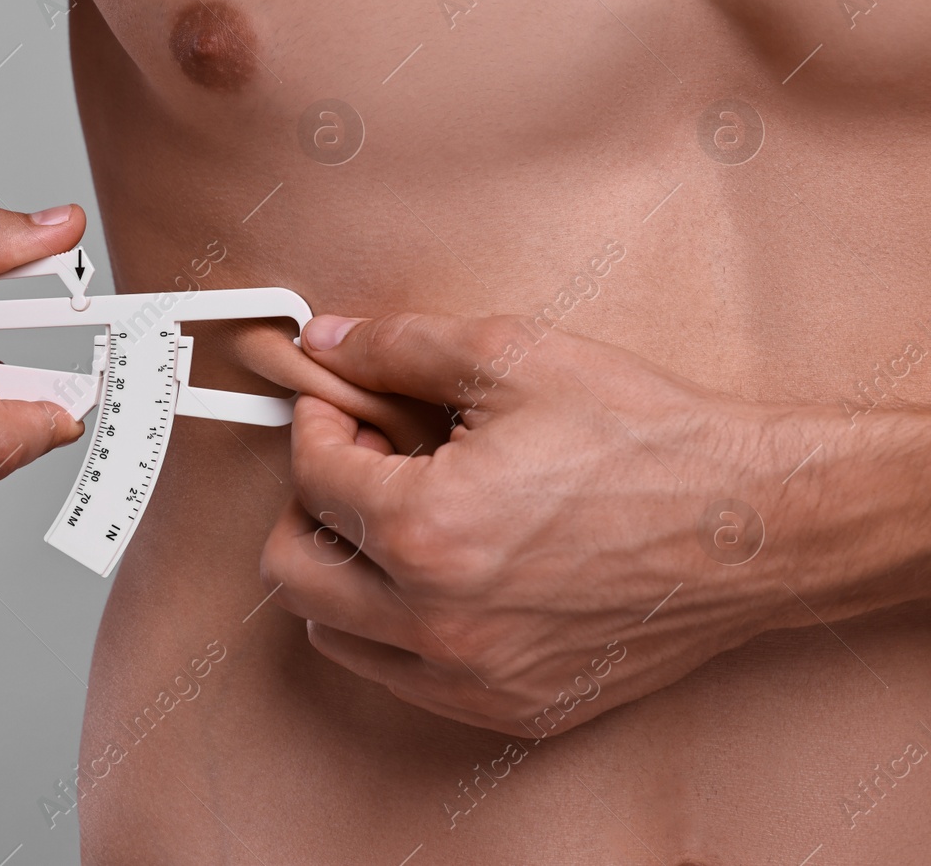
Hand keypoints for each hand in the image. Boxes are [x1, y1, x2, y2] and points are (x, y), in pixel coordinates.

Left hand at [263, 311, 803, 734]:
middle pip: (293, 569)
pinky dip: (393, 626)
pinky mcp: (511, 707)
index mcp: (429, 528)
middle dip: (307, 504)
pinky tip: (439, 572)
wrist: (754, 523)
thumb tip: (325, 341)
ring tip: (396, 517)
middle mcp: (439, 619)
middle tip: (354, 465)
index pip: (310, 476)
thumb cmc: (646, 439)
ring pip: (334, 633)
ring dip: (340, 569)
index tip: (339, 407)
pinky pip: (401, 678)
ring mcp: (474, 676)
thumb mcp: (514, 357)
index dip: (316, 424)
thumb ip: (398, 347)